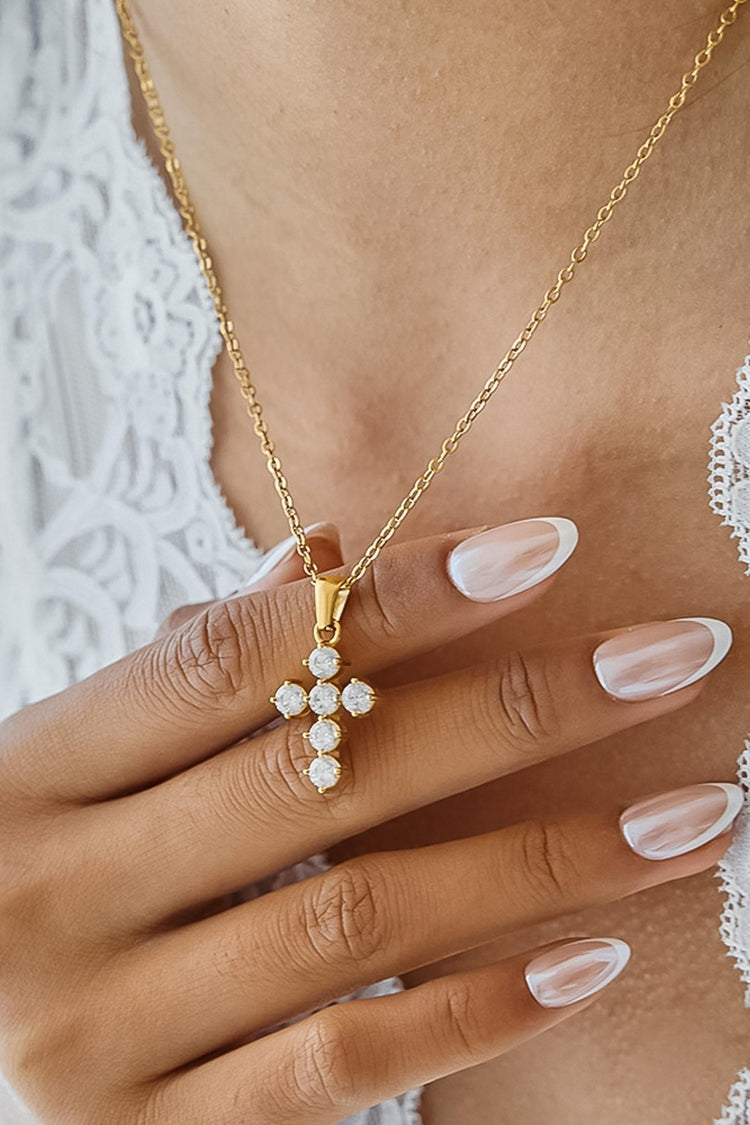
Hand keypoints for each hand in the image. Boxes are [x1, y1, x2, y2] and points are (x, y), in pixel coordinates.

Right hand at [0, 517, 738, 1123]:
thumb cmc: (30, 865)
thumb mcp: (80, 759)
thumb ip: (200, 667)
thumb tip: (320, 554)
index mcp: (37, 772)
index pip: (237, 659)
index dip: (396, 596)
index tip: (545, 549)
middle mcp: (62, 895)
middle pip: (325, 778)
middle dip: (518, 711)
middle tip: (671, 659)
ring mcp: (103, 1030)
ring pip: (357, 922)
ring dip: (542, 863)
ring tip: (686, 816)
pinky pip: (341, 1072)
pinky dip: (475, 1012)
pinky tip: (589, 959)